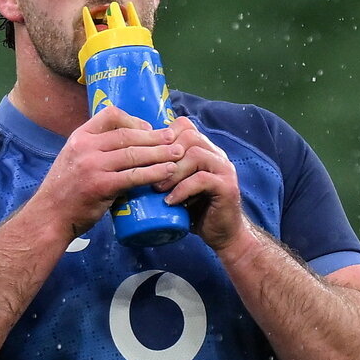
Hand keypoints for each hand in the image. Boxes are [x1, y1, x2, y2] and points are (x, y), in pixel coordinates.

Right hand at [37, 104, 184, 237]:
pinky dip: (154, 173)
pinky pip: (134, 176)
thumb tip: (125, 145)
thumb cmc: (65, 191)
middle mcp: (85, 147)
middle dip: (155, 136)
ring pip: (134, 153)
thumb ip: (95, 150)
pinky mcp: (101, 186)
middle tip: (174, 138)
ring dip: (160, 153)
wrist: (49, 216)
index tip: (149, 127)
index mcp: (79, 137)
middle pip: (127, 135)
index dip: (134, 120)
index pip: (110, 115)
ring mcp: (93, 166)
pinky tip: (167, 172)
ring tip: (178, 153)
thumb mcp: (74, 160)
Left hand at [156, 117, 244, 250]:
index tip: (146, 156)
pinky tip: (171, 201)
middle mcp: (216, 154)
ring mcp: (224, 169)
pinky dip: (182, 189)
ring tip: (157, 189)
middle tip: (148, 174)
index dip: (162, 137)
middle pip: (189, 136)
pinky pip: (202, 179)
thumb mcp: (177, 187)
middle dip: (164, 154)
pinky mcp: (227, 186)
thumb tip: (131, 164)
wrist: (222, 234)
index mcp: (205, 149)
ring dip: (172, 172)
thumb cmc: (195, 211)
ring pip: (196, 154)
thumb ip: (165, 172)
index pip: (184, 126)